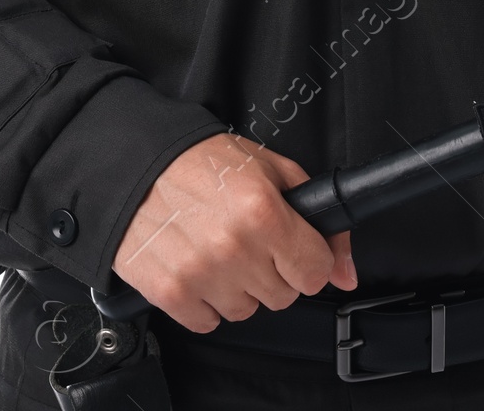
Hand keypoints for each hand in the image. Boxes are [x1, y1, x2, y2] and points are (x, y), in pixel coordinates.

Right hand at [112, 132, 356, 332]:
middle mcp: (235, 248)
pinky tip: (196, 263)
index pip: (314, 273)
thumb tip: (346, 273)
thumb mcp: (272, 169)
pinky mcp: (172, 294)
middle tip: (248, 238)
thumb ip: (319, 219)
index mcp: (264, 212)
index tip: (292, 247)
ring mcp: (202, 275)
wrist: (137, 165)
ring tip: (217, 246)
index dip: (306, 259)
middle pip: (283, 296)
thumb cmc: (203, 162)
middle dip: (272, 270)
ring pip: (247, 311)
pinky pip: (209, 321)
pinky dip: (205, 300)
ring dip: (238, 286)